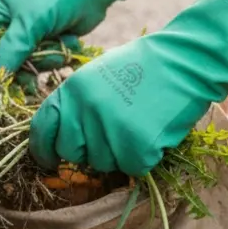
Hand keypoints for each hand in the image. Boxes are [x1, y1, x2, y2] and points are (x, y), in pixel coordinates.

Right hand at [0, 0, 172, 79]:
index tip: (13, 70)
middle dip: (31, 59)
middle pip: (8, 60)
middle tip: (46, 49)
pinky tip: (67, 39)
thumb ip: (11, 50)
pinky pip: (45, 62)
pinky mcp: (45, 42)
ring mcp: (27, 35)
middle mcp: (6, 25)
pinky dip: (59, 54)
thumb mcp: (29, 23)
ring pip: (29, 65)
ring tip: (61, 41)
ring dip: (48, 57)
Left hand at [29, 0, 227, 175]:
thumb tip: (61, 137)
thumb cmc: (143, 68)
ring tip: (138, 125)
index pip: (42, 130)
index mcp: (71, 91)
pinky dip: (144, 157)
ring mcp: (109, 129)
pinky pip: (132, 167)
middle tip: (110, 138)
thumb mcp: (96, 76)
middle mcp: (84, 110)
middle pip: (72, 153)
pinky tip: (154, 133)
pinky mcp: (136, 145)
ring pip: (103, 163)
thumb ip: (76, 104)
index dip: (43, 149)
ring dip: (119, 153)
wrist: (185, 61)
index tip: (50, 159)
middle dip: (87, 153)